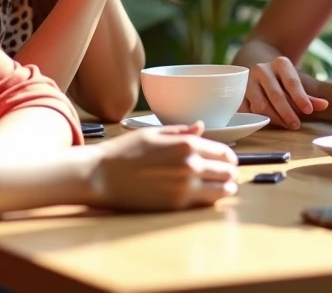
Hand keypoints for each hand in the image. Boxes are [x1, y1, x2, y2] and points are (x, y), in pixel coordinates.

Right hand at [90, 123, 238, 210]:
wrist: (101, 176)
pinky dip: (212, 200)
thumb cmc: (124, 151)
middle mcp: (191, 164)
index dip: (229, 157)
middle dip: (230, 173)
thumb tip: (201, 127)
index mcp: (187, 144)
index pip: (224, 152)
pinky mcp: (177, 205)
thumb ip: (181, 131)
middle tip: (228, 175)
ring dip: (226, 188)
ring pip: (223, 190)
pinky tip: (207, 197)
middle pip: (227, 172)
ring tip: (224, 188)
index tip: (229, 161)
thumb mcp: (153, 133)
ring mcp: (185, 187)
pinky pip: (206, 203)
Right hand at [240, 56, 328, 129]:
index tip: (308, 110)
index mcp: (280, 63)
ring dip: (274, 118)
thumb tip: (324, 105)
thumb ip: (309, 96)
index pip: (292, 81)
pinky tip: (268, 124)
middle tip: (296, 124)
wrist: (259, 70)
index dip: (301, 97)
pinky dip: (258, 119)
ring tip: (286, 125)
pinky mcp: (238, 94)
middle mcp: (262, 69)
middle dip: (287, 112)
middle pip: (276, 95)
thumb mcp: (296, 84)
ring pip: (261, 105)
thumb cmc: (282, 80)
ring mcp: (248, 82)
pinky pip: (248, 111)